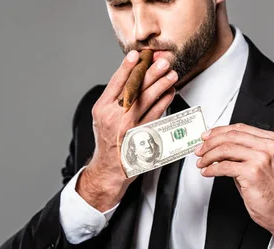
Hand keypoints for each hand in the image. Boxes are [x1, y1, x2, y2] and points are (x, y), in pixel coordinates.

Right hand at [77, 51, 177, 211]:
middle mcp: (114, 117)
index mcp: (102, 108)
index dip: (127, 67)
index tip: (137, 55)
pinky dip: (164, 102)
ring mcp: (128, 127)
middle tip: (162, 63)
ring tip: (172, 75)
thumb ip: (114, 99)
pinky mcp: (142, 136)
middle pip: (134, 89)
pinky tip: (170, 93)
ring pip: (147, 101)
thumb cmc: (108, 140)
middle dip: (150, 74)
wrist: (109, 168)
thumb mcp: (103, 117)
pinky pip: (156, 115)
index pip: (115, 83)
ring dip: (162, 85)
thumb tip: (133, 76)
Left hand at [195, 123, 273, 248]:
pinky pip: (224, 166)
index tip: (207, 136)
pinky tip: (207, 172)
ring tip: (202, 163)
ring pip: (226, 149)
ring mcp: (262, 158)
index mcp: (272, 140)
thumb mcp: (258, 164)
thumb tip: (218, 147)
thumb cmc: (270, 191)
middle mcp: (269, 146)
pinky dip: (212, 169)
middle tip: (200, 150)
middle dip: (210, 143)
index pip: (240, 128)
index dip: (219, 131)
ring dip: (209, 156)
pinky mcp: (252, 172)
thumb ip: (241, 152)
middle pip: (231, 136)